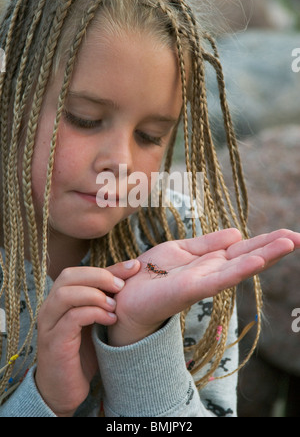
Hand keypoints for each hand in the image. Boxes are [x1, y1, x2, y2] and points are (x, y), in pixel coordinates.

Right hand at [35, 261, 139, 416]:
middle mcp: (50, 307)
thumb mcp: (96, 319)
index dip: (108, 267)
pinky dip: (94, 314)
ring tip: (114, 306)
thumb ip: (105, 299)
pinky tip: (110, 320)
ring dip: (95, 295)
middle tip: (121, 287)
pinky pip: (71, 318)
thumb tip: (131, 273)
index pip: (80, 271)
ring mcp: (49, 324)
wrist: (65, 390)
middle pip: (68, 275)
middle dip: (99, 276)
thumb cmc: (83, 352)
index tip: (135, 267)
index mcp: (60, 298)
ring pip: (66, 294)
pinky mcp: (54, 342)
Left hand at [108, 228, 299, 346]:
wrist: (126, 294)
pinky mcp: (191, 289)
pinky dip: (238, 270)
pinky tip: (256, 261)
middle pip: (249, 256)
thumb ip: (209, 243)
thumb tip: (238, 232)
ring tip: (288, 243)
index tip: (291, 233)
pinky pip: (218, 279)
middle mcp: (213, 272)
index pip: (245, 248)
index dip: (267, 241)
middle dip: (274, 246)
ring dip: (264, 255)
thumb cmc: (152, 273)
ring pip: (240, 267)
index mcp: (211, 261)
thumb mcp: (182, 250)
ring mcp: (204, 282)